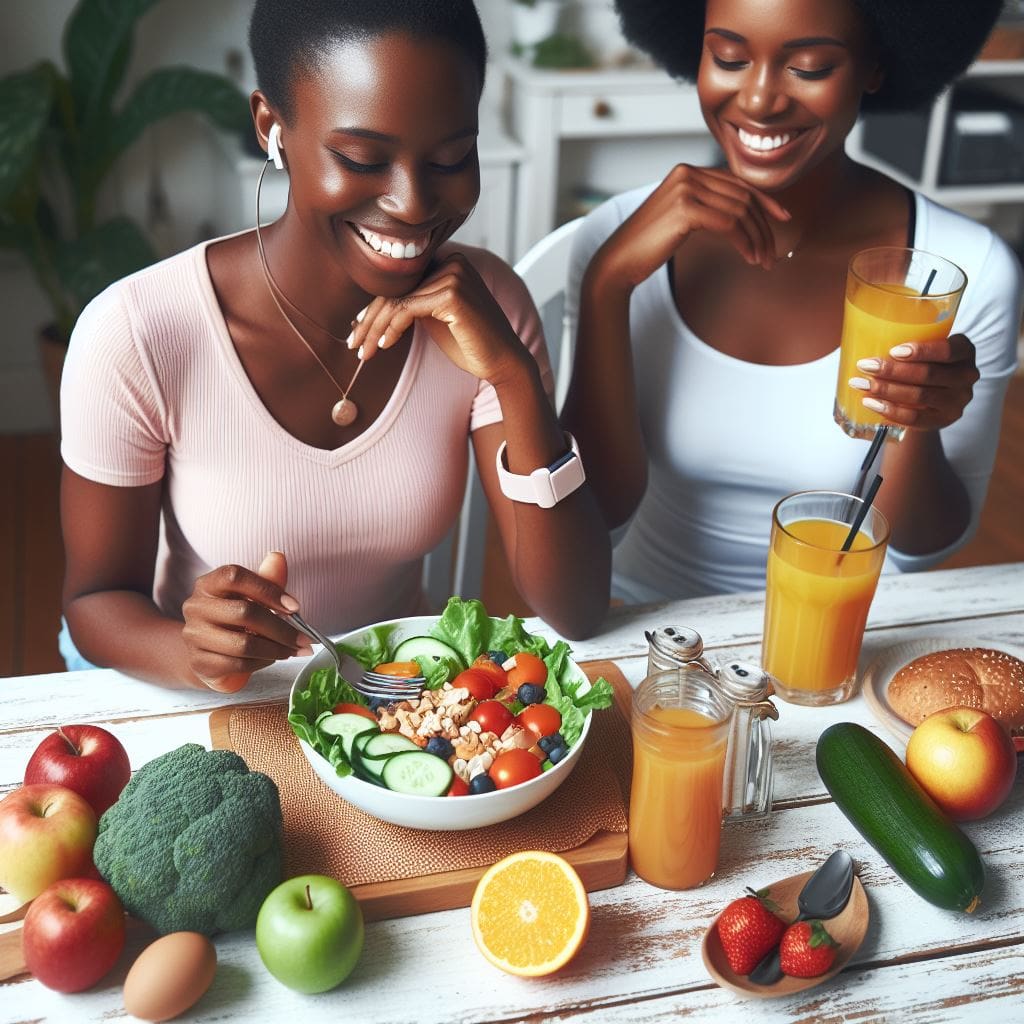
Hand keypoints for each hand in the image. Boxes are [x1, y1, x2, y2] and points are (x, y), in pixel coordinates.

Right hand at [181, 551, 311, 691]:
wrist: (211, 654)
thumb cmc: (236, 620)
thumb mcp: (252, 596)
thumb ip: (267, 579)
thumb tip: (278, 558)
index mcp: (208, 584)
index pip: (235, 577)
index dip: (268, 590)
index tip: (295, 607)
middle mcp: (196, 607)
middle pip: (244, 613)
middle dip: (282, 628)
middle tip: (304, 638)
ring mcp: (194, 636)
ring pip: (244, 644)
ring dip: (276, 649)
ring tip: (293, 650)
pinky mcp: (200, 663)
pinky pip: (238, 664)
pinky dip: (262, 662)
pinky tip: (272, 658)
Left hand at [347, 252, 531, 383]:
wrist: (502, 361)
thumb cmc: (470, 343)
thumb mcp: (433, 317)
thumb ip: (410, 304)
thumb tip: (369, 309)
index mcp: (449, 261)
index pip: (401, 281)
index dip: (375, 307)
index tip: (359, 330)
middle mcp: (452, 261)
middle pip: (396, 288)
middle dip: (370, 319)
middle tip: (354, 345)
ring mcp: (454, 274)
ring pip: (397, 300)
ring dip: (375, 329)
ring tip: (364, 352)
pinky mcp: (452, 293)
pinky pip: (407, 309)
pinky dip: (391, 329)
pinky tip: (383, 346)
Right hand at [593, 163, 790, 288]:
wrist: (619, 261)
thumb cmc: (648, 246)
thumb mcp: (680, 218)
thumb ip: (705, 207)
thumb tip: (739, 213)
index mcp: (687, 172)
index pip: (737, 182)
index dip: (765, 201)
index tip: (782, 220)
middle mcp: (687, 173)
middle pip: (742, 196)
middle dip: (764, 226)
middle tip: (772, 253)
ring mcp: (686, 189)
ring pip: (740, 210)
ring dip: (757, 239)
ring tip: (762, 261)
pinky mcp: (686, 209)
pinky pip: (730, 224)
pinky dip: (745, 242)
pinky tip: (748, 257)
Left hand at [849, 333, 979, 430]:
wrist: (933, 396)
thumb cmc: (923, 362)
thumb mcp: (925, 346)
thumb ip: (908, 338)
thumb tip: (864, 336)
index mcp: (964, 350)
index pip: (947, 350)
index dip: (921, 351)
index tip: (892, 351)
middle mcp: (967, 375)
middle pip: (928, 374)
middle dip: (892, 371)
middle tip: (864, 366)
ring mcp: (958, 400)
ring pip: (920, 396)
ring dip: (886, 390)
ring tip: (861, 384)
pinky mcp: (944, 420)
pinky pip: (916, 418)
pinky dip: (891, 411)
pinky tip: (871, 403)